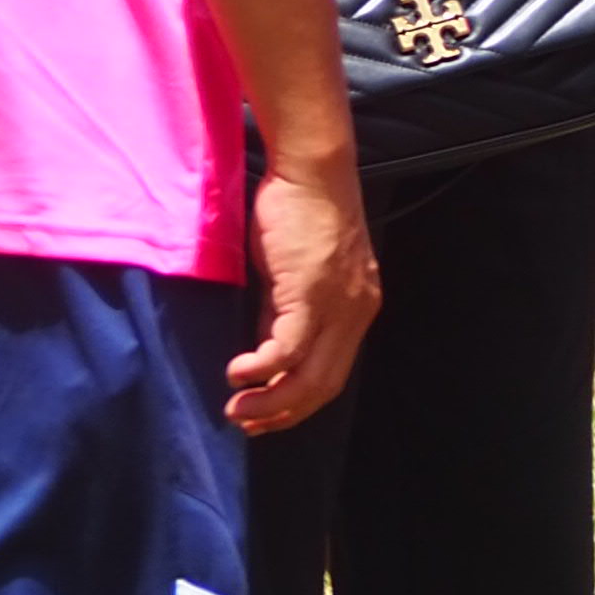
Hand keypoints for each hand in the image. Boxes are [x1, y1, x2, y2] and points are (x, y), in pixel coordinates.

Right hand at [235, 155, 380, 431]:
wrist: (312, 171)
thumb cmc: (300, 214)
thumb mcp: (297, 274)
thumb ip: (286, 312)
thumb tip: (267, 351)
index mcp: (357, 309)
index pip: (333, 374)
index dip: (298, 404)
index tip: (265, 418)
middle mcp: (356, 312)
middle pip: (324, 385)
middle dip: (283, 413)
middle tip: (246, 423)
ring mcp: (338, 305)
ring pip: (308, 376)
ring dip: (269, 402)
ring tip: (236, 410)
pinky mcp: (310, 293)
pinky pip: (287, 349)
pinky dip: (261, 370)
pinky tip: (237, 375)